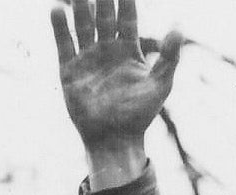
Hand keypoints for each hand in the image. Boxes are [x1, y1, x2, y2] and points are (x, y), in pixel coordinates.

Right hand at [54, 0, 182, 162]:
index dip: (126, 0)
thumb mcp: (159, 85)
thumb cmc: (139, 116)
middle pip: (103, 16)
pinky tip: (57, 9)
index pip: (127, 18)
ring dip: (81, 7)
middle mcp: (107, 51)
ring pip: (83, 25)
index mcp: (128, 51)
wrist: (114, 140)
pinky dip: (60, 28)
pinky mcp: (70, 71)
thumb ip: (170, 58)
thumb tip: (179, 29)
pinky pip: (64, 44)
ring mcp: (87, 59)